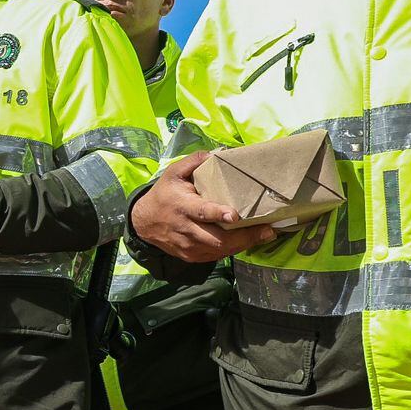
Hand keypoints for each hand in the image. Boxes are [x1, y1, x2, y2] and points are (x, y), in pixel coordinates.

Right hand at [129, 152, 279, 262]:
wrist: (143, 222)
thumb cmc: (164, 194)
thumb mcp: (173, 173)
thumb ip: (195, 161)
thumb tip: (219, 153)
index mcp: (182, 205)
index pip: (201, 212)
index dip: (217, 214)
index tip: (234, 216)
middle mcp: (185, 228)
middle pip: (216, 238)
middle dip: (243, 236)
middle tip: (267, 230)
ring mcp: (188, 246)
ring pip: (219, 250)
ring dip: (243, 244)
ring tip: (264, 235)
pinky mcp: (191, 256)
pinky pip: (216, 256)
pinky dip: (232, 249)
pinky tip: (247, 241)